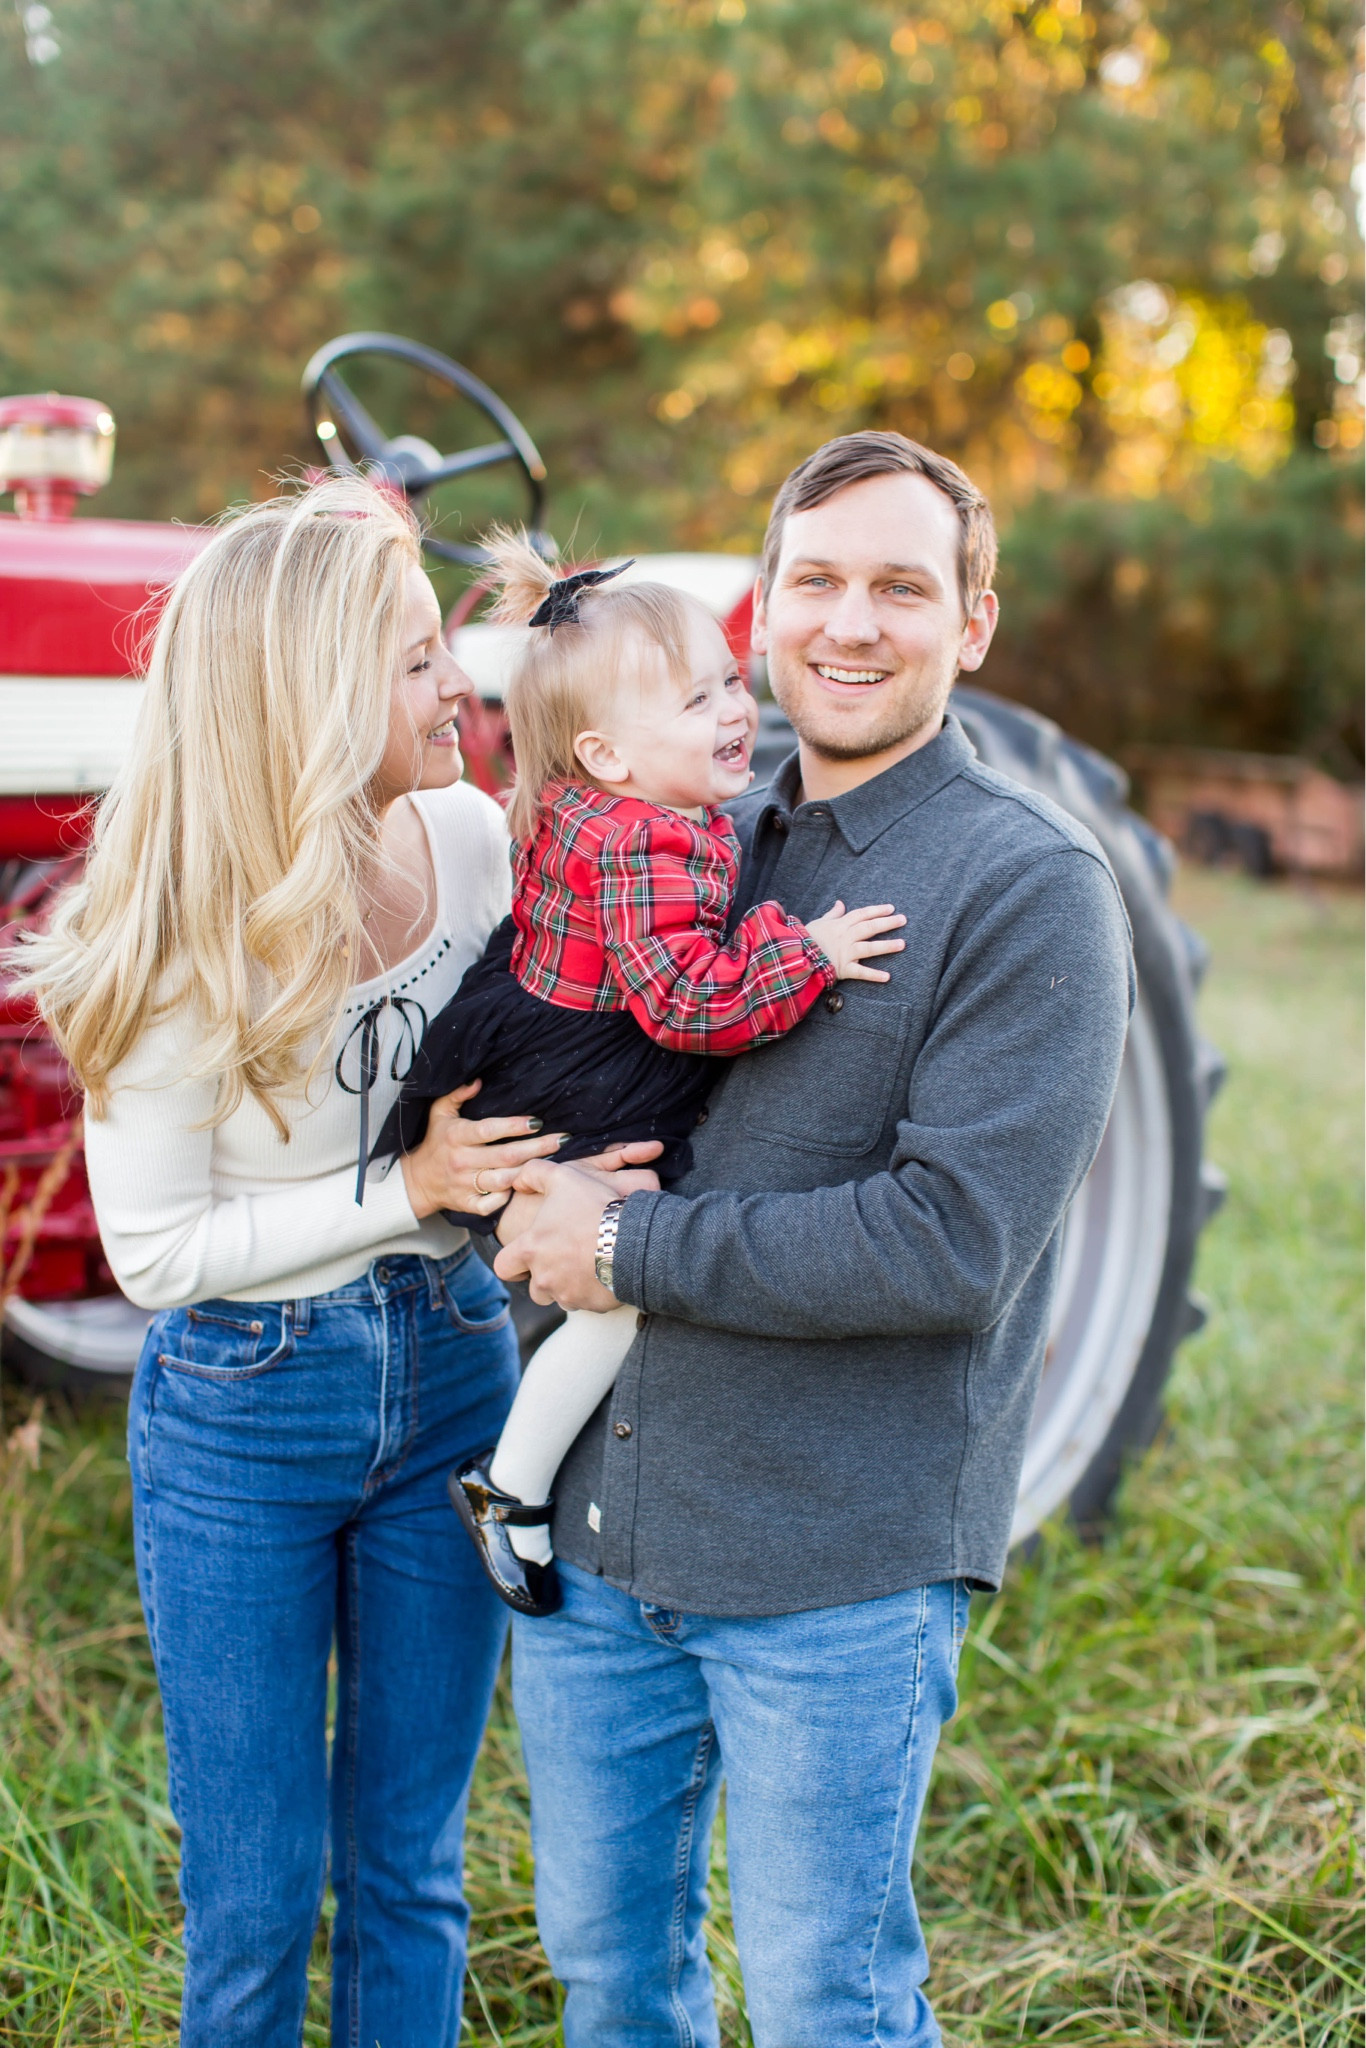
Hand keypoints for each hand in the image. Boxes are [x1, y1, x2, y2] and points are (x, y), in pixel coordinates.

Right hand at [399, 1081, 566, 1220]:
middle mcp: (461, 1161)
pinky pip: (492, 1204)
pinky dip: (508, 1198)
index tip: (537, 1121)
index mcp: (456, 1136)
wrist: (416, 1180)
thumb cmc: (436, 1142)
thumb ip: (457, 1094)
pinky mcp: (467, 1204)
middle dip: (538, 1147)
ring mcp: (464, 1185)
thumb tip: (478, 1081)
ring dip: (530, 1171)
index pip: (489, 1130)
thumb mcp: (439, 1113)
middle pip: (506, 1156)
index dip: (514, 1126)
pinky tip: (526, 1187)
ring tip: (554, 1160)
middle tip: (563, 1139)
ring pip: (504, 1180)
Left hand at [494, 1157, 655, 1309]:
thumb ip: (534, 1173)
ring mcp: (569, 1295)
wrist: (633, 1237)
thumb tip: (517, 1180)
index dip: (512, 1262)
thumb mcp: (562, 1177)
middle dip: (545, 1278)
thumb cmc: (594, 1206)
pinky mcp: (592, 1306)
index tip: (526, 1256)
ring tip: (587, 1265)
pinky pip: (588, 1303)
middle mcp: (544, 1278)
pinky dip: (593, 1291)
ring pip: (561, 1298)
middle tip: (564, 1260)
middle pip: (535, 1289)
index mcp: (531, 1250)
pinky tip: (606, 1271)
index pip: (503, 1267)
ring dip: (569, 1286)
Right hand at [804, 902, 906, 983]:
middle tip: (903, 920)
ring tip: (902, 944)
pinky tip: (887, 977)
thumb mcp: (819, 922)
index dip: (877, 910)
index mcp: (840, 925)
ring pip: (869, 948)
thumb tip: (840, 903)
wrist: (795, 957)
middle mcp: (845, 937)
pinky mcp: (843, 968)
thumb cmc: (806, 939)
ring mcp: (845, 953)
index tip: (891, 908)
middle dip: (887, 923)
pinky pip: (861, 972)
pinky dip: (874, 975)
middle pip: (869, 928)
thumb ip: (832, 914)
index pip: (862, 914)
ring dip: (886, 946)